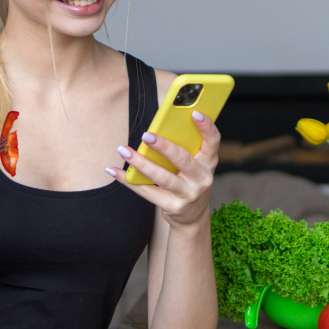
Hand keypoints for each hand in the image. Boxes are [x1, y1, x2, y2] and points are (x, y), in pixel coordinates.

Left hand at [107, 111, 219, 226]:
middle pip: (183, 159)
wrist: (193, 216)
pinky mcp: (174, 207)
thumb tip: (156, 129)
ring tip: (124, 150)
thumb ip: (183, 148)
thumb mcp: (195, 165)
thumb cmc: (189, 180)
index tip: (195, 112)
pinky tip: (115, 171)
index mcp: (209, 162)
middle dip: (164, 146)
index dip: (207, 127)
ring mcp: (189, 194)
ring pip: (162, 177)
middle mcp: (202, 178)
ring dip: (141, 163)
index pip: (213, 142)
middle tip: (145, 135)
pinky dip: (129, 181)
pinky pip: (148, 192)